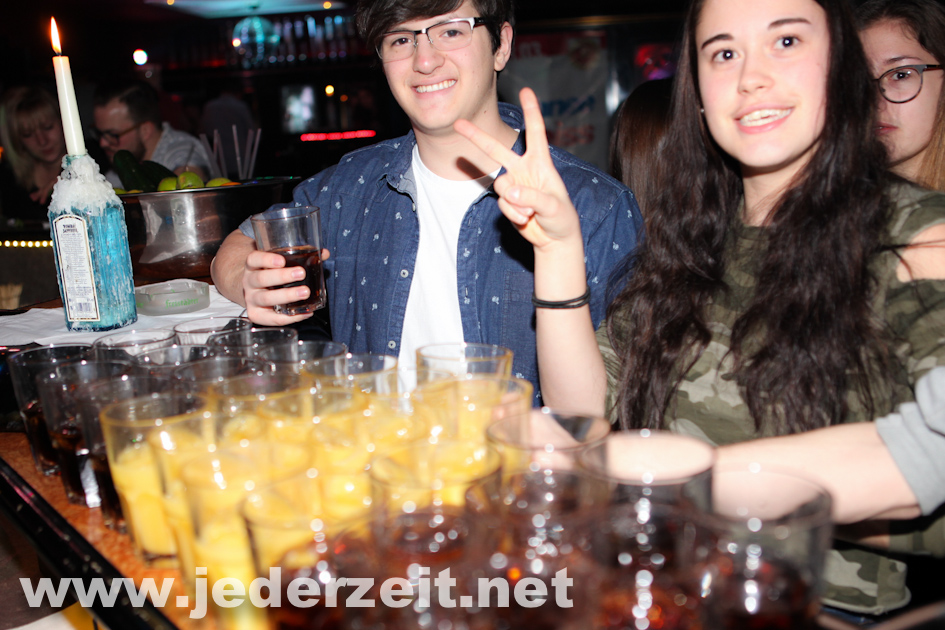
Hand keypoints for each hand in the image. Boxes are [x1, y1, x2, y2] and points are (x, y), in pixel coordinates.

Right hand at [241, 248, 329, 325]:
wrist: (254, 291)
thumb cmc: (270, 274)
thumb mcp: (279, 263)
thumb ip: (301, 257)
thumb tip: (324, 253)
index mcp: (253, 266)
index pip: (254, 259)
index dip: (266, 259)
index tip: (282, 261)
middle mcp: (249, 282)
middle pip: (261, 279)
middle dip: (281, 277)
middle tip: (301, 273)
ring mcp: (251, 299)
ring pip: (266, 299)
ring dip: (286, 296)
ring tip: (305, 292)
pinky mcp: (256, 315)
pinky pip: (272, 319)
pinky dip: (290, 317)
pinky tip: (305, 312)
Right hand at [455, 87, 580, 250]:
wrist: (554, 239)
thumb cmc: (562, 217)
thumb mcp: (553, 207)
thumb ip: (533, 197)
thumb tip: (510, 192)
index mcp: (541, 163)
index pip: (536, 133)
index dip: (531, 111)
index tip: (526, 91)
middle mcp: (524, 170)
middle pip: (497, 149)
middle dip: (476, 137)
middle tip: (458, 123)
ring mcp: (513, 186)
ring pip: (500, 186)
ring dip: (514, 202)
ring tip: (531, 213)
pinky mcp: (507, 202)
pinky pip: (502, 204)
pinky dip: (513, 214)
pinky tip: (526, 219)